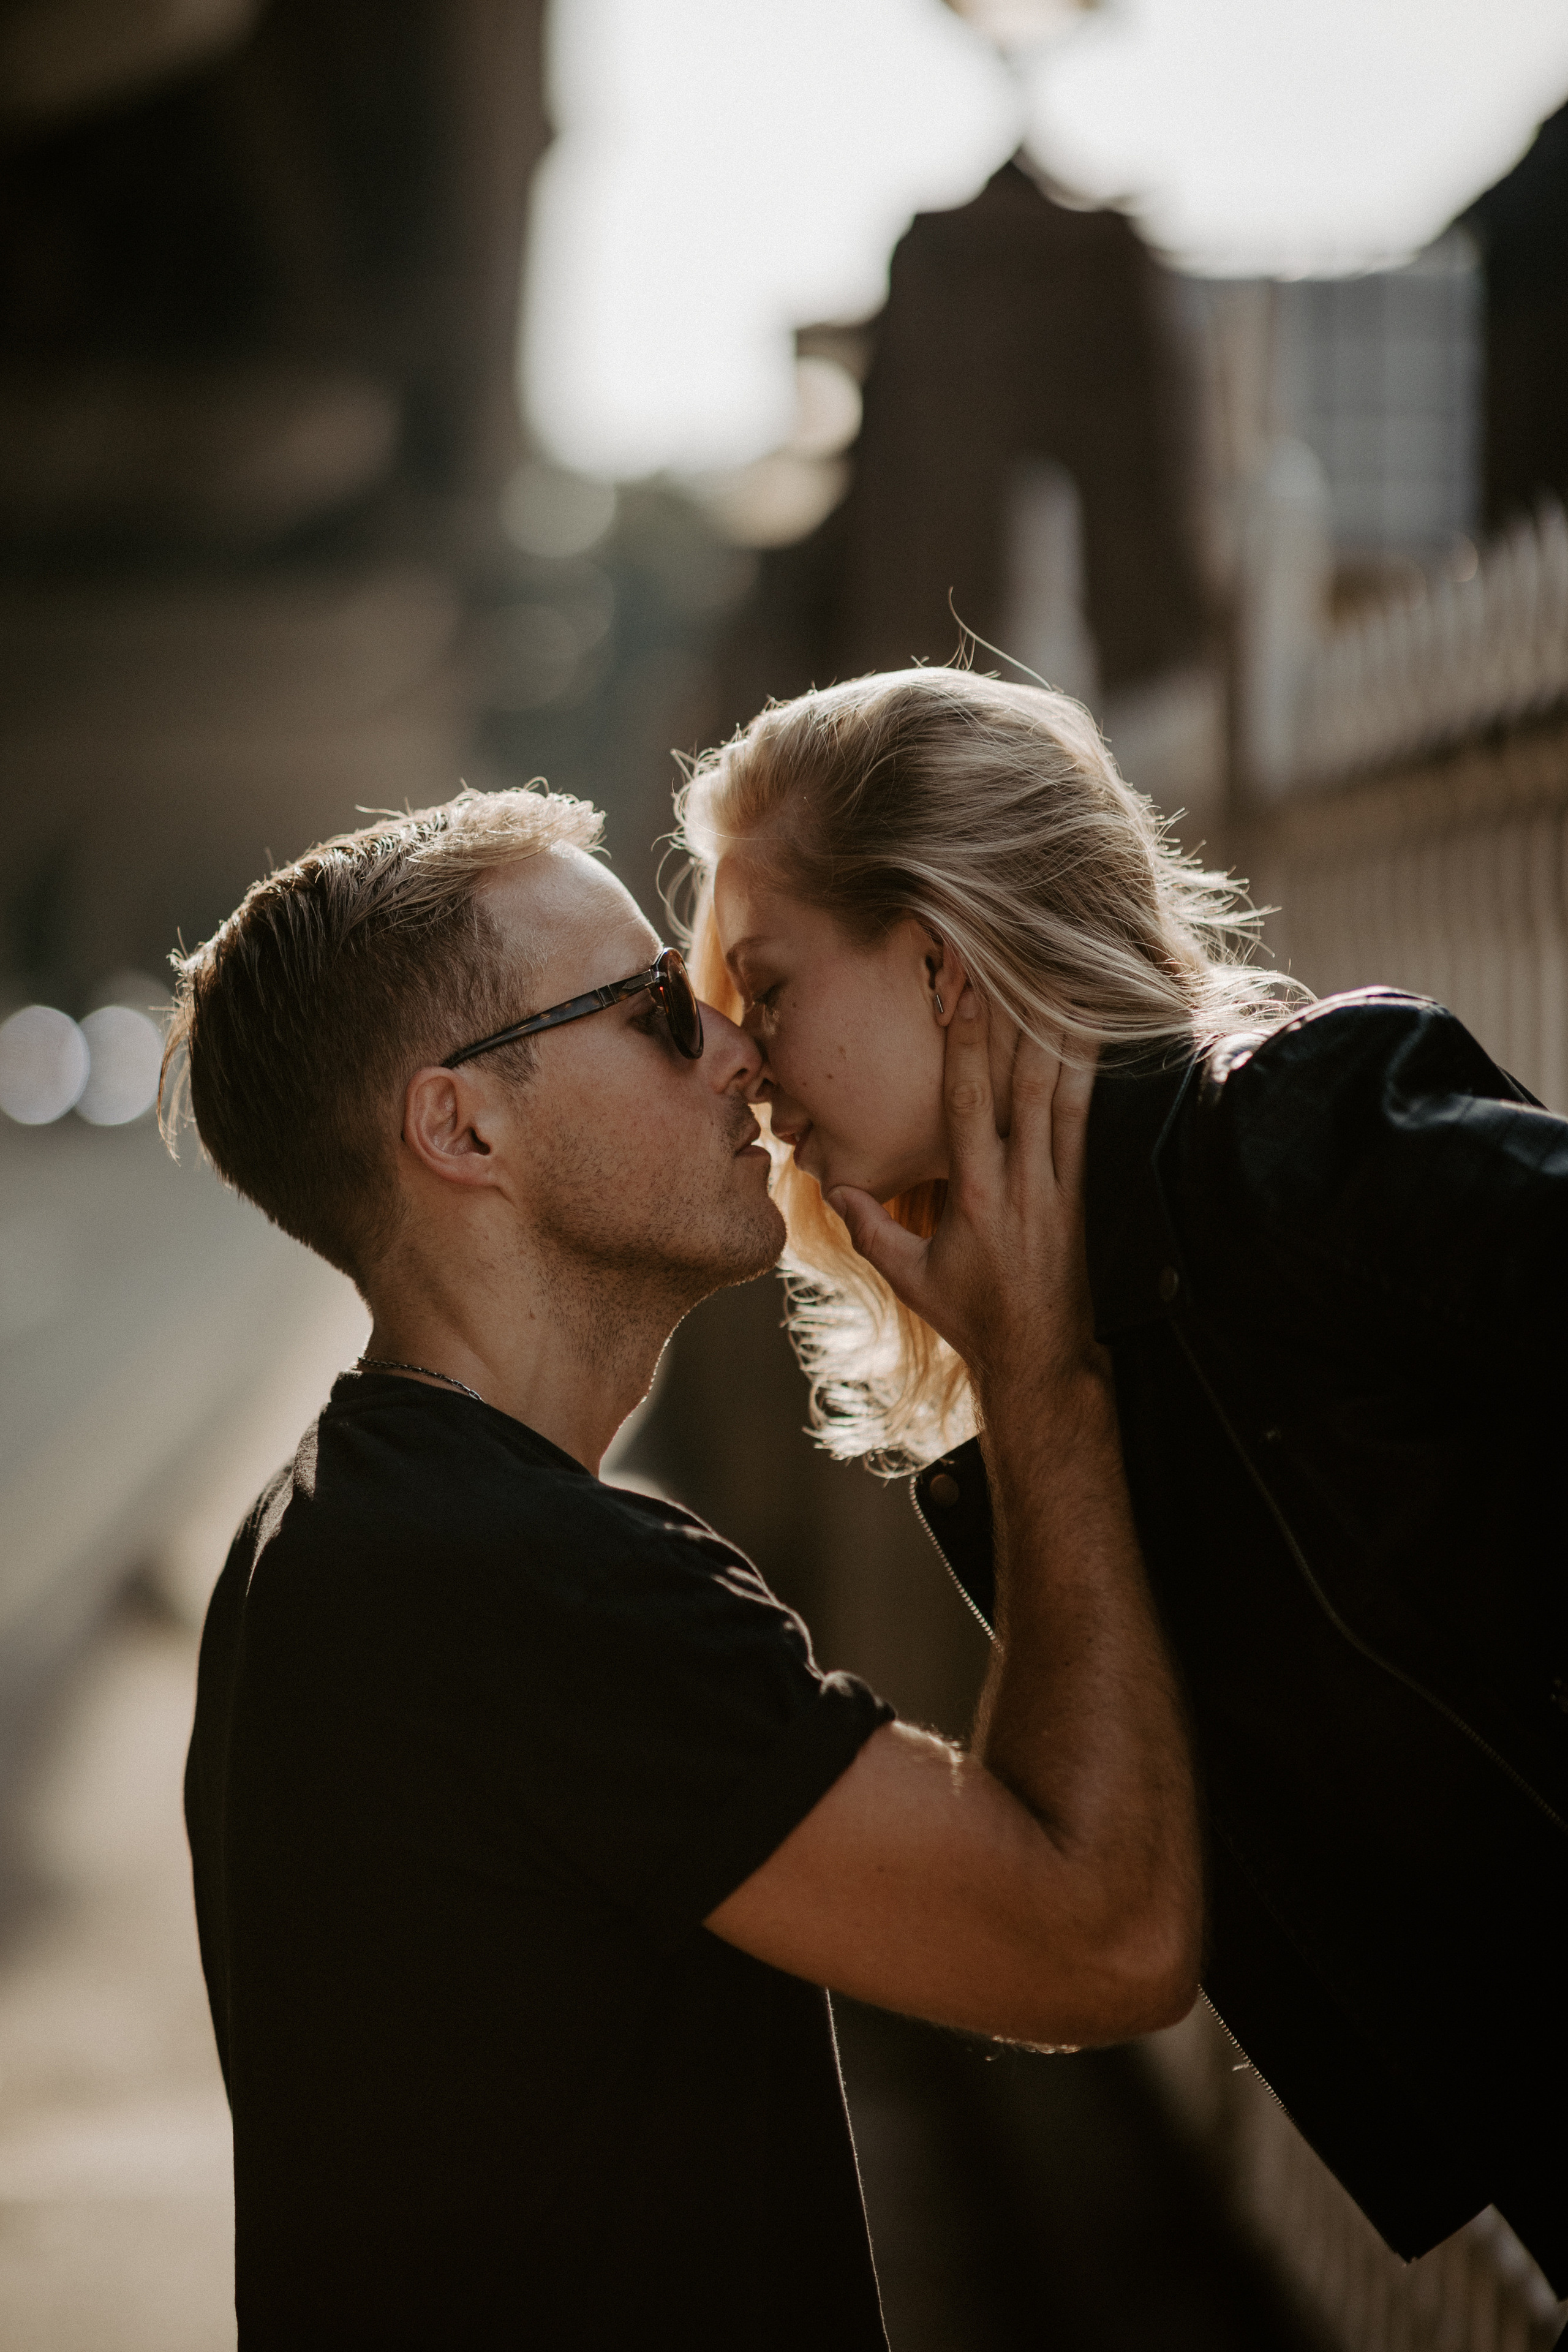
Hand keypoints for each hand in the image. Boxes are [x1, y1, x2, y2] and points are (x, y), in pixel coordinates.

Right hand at [826, 988, 1100, 1408]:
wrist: (1038, 1357)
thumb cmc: (970, 1316)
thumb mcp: (909, 1276)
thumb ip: (870, 1229)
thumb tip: (832, 1185)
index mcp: (974, 1195)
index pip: (967, 1105)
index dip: (968, 1047)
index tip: (966, 996)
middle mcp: (1021, 1183)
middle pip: (1024, 1088)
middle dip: (1024, 1024)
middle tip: (1030, 970)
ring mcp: (1059, 1187)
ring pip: (1065, 1100)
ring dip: (1070, 1041)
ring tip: (1076, 989)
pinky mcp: (1085, 1195)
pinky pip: (1088, 1127)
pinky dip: (1092, 1083)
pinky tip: (1099, 1047)